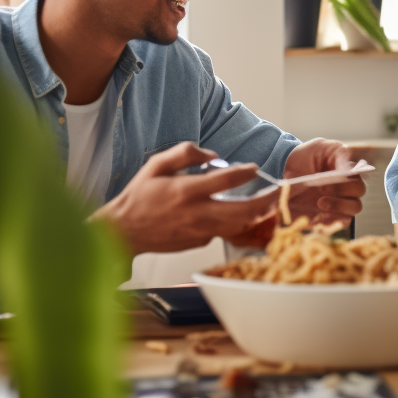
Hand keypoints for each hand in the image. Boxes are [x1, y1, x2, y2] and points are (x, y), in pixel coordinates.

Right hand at [90, 142, 275, 253]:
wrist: (123, 231)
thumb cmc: (139, 197)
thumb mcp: (156, 165)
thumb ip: (185, 154)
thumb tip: (212, 154)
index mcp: (186, 191)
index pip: (226, 180)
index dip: (245, 172)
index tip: (255, 168)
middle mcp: (196, 213)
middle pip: (242, 211)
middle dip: (264, 202)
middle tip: (275, 193)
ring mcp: (198, 232)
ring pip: (237, 226)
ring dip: (254, 216)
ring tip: (265, 205)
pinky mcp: (198, 243)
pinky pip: (221, 232)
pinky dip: (232, 224)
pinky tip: (236, 215)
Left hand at [282, 138, 366, 225]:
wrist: (286, 169)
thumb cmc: (306, 155)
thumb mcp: (320, 146)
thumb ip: (338, 152)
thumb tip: (349, 167)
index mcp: (348, 170)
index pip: (359, 177)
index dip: (349, 180)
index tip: (334, 178)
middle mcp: (346, 186)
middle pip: (359, 192)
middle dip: (344, 192)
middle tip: (324, 190)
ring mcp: (339, 201)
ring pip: (354, 208)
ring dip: (340, 207)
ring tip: (320, 203)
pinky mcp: (329, 214)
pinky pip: (341, 222)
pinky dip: (334, 221)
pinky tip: (321, 217)